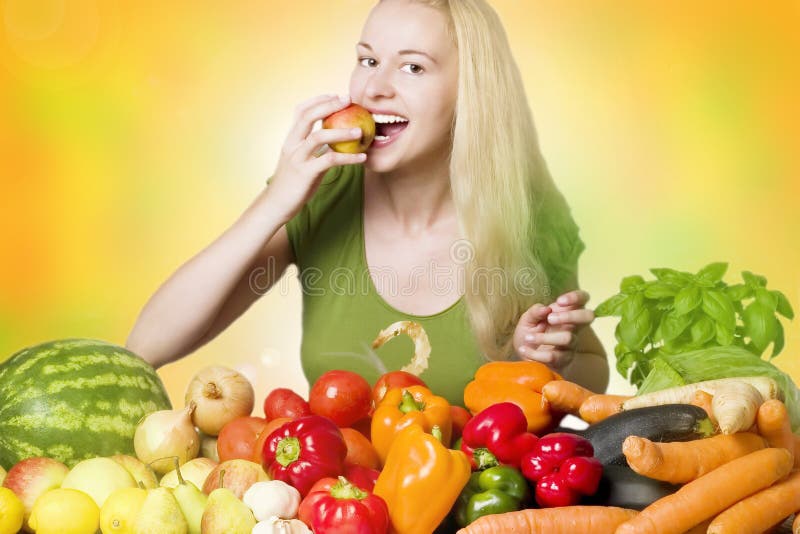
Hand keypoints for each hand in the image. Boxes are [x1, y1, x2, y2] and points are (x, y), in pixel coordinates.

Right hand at [265, 94, 367, 223]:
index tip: (335, 95)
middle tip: (349, 100)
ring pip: (318, 137)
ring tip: (360, 132)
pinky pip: (329, 161)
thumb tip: (336, 140)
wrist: (277, 205)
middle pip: (307, 116)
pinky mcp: (305, 173)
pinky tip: (362, 158)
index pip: (300, 111)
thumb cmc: (293, 184)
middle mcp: (291, 145)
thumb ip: (316, 149)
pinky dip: (348, 158)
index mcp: (290, 139)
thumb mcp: (303, 161)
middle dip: (328, 105)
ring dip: (341, 132)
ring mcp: (297, 158)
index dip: (317, 100)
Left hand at [513, 290, 594, 368]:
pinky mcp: (564, 360)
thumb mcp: (527, 319)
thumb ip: (535, 312)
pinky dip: (535, 353)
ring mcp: (571, 344)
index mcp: (565, 312)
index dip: (576, 297)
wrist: (524, 356)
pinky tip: (524, 349)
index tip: (559, 301)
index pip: (583, 299)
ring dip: (545, 337)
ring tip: (528, 337)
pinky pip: (553, 356)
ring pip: (568, 338)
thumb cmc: (530, 333)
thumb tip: (546, 309)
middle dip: (570, 316)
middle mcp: (573, 327)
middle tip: (550, 319)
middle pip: (588, 316)